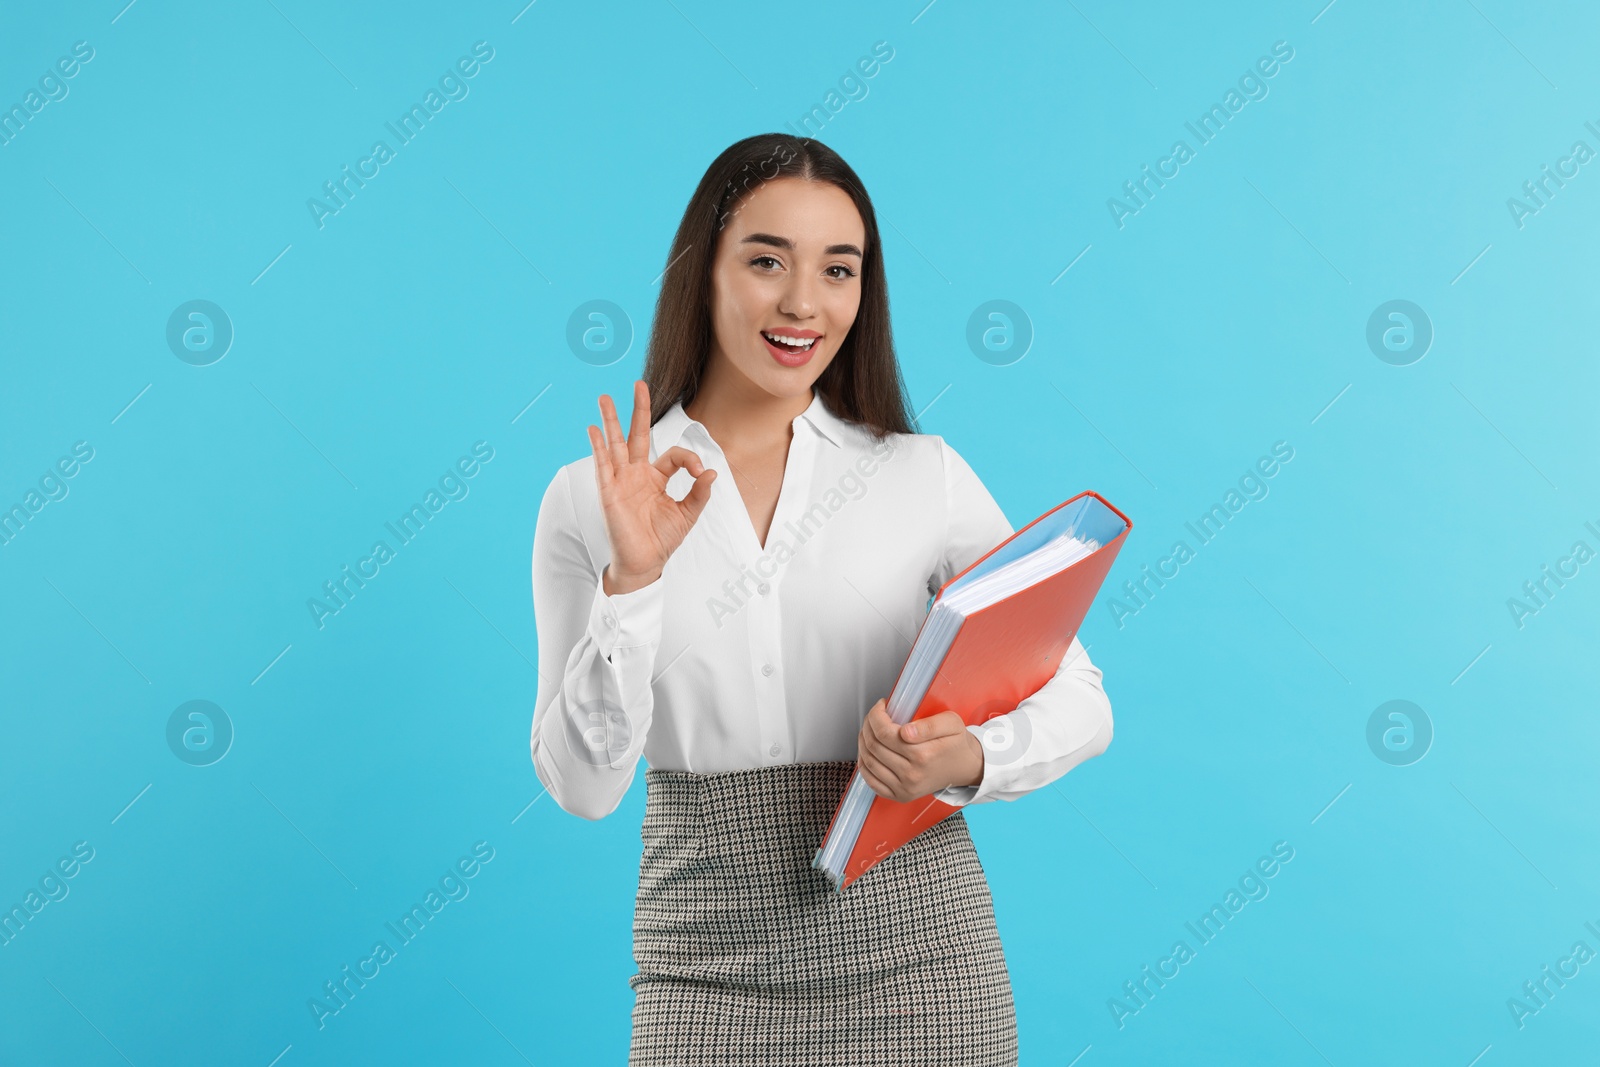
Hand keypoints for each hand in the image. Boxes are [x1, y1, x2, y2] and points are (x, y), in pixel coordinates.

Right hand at [590, 380, 716, 594]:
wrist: (644, 563)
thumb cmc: (662, 539)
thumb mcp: (687, 514)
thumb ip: (699, 493)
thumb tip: (711, 472)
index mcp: (656, 477)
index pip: (673, 455)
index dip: (689, 459)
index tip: (700, 472)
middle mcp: (637, 474)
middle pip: (637, 434)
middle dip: (638, 409)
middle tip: (638, 384)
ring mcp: (621, 480)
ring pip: (616, 443)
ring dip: (610, 420)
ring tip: (604, 397)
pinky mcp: (609, 492)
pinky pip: (603, 465)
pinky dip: (598, 446)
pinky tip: (594, 429)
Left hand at [856, 698, 984, 802]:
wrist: (964, 767)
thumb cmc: (955, 744)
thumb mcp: (951, 724)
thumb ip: (930, 725)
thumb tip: (906, 732)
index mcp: (923, 754)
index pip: (884, 732)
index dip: (876, 715)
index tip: (881, 706)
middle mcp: (912, 774)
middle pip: (873, 745)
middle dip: (868, 725)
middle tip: (874, 716)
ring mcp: (904, 788)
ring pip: (868, 761)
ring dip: (863, 741)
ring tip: (870, 730)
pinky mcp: (899, 795)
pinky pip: (871, 781)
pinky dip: (864, 764)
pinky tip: (869, 751)